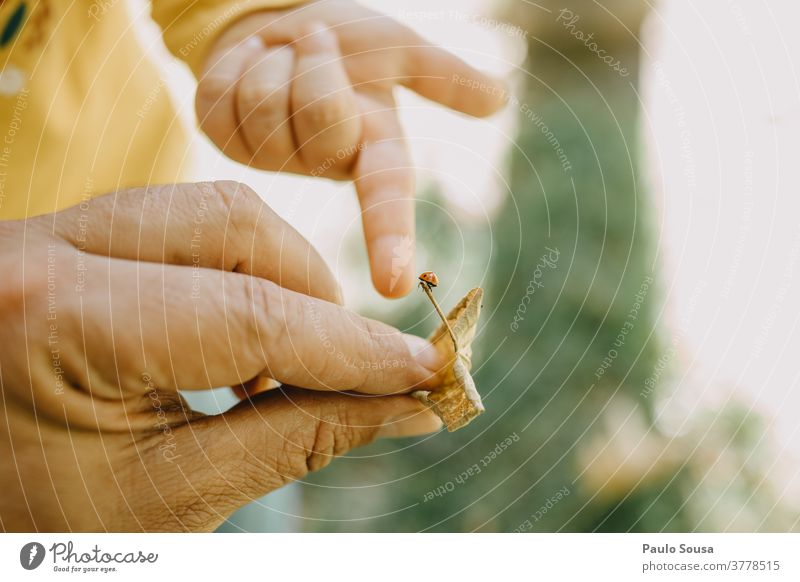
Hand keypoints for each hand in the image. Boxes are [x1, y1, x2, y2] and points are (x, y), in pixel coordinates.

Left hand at [0, 181, 441, 531]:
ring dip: (277, 279)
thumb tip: (408, 406)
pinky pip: (174, 227)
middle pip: (233, 225)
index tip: (424, 368)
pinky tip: (234, 344)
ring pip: (209, 213)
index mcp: (53, 322)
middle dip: (315, 295)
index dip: (351, 347)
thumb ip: (297, 440)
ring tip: (285, 365)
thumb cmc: (41, 524)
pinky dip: (231, 274)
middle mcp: (39, 249)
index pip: (247, 315)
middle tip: (350, 367)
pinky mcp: (59, 240)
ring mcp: (44, 234)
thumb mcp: (168, 497)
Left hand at [196, 0, 507, 296]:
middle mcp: (324, 163)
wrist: (277, 22)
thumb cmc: (346, 42)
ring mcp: (270, 156)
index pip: (388, 199)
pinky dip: (239, 62)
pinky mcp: (223, 137)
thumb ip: (443, 74)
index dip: (391, 240)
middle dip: (321, 67)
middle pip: (320, 119)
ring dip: (277, 59)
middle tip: (319, 43)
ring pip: (267, 103)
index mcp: (372, 149)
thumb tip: (500, 97)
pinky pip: (224, 96)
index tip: (395, 287)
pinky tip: (252, 65)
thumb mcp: (397, 50)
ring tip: (286, 55)